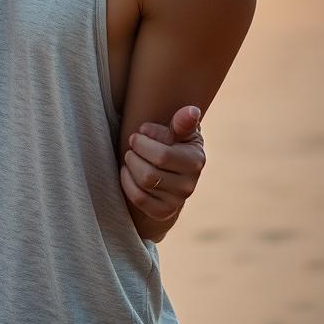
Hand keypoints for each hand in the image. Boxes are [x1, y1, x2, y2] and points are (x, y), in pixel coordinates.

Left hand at [120, 105, 204, 221]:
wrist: (173, 172)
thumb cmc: (174, 144)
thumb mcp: (180, 130)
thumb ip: (182, 121)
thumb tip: (192, 111)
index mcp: (195, 161)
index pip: (162, 156)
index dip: (143, 143)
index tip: (138, 134)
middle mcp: (189, 184)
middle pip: (149, 172)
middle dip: (134, 155)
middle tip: (132, 146)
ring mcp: (178, 201)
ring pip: (143, 184)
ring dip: (130, 166)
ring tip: (131, 157)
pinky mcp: (164, 211)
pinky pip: (139, 199)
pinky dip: (127, 183)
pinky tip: (128, 171)